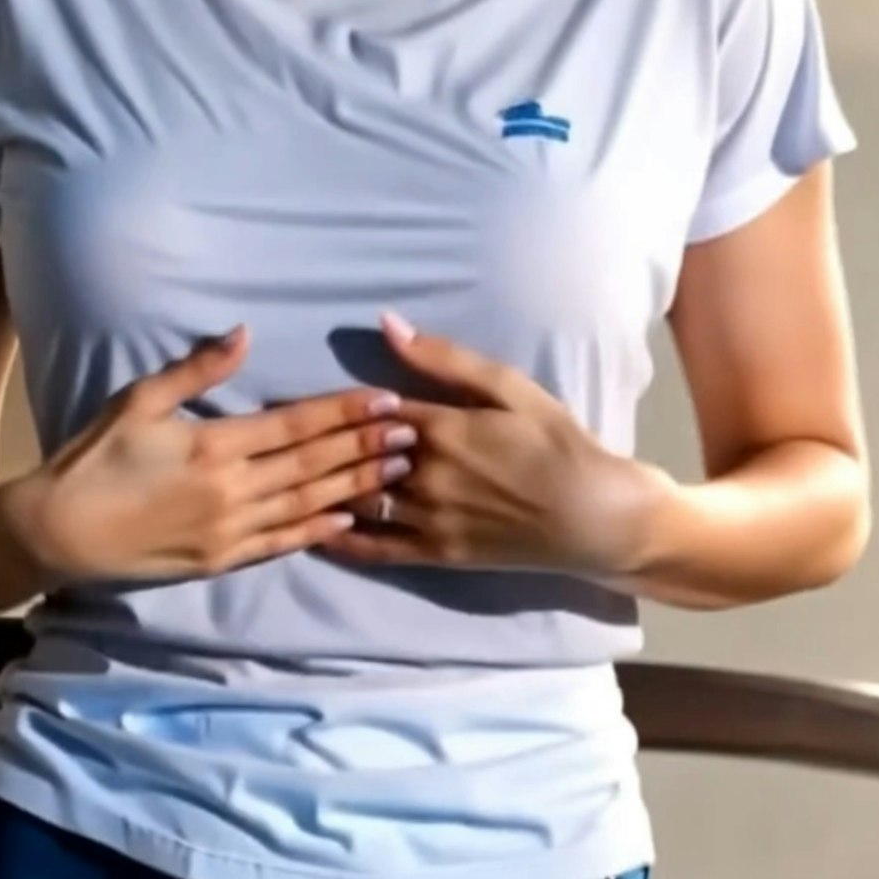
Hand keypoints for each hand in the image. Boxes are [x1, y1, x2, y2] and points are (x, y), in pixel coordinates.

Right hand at [0, 327, 415, 585]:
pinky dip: (320, 530)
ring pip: (308, 504)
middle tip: (413, 432)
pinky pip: (283, 543)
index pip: (295, 425)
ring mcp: (230, 529)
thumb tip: (244, 333)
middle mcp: (232, 489)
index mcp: (214, 445)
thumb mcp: (139, 400)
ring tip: (399, 471)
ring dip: (358, 486)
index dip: (344, 412)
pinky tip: (353, 519)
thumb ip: (196, 368)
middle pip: (313, 464)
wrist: (60, 532)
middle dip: (366, 446)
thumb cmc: (97, 458)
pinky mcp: (223, 560)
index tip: (385, 399)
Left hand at [322, 312, 654, 575]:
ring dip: (325, 486)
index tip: (307, 401)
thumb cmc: (555, 442)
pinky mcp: (436, 553)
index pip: (368, 411)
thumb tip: (387, 325)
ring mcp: (428, 518)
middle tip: (285, 436)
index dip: (339, 405)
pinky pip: (375, 550)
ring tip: (293, 475)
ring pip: (358, 499)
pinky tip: (317, 528)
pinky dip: (342, 540)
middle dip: (321, 445)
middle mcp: (426, 474)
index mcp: (441, 426)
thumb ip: (445, 359)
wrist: (592, 514)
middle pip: (355, 456)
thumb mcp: (509, 387)